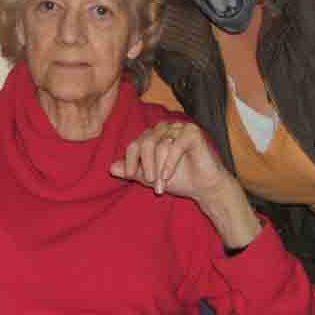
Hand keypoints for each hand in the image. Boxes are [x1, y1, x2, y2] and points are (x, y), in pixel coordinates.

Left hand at [111, 121, 229, 199]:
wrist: (203, 187)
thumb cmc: (177, 179)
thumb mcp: (149, 177)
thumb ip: (132, 171)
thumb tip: (110, 168)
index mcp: (151, 136)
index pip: (133, 144)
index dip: (129, 160)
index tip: (128, 175)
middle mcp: (164, 128)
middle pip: (145, 142)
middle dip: (145, 166)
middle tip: (149, 183)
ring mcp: (178, 128)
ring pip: (160, 145)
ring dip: (159, 169)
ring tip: (161, 186)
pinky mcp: (192, 132)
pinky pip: (175, 145)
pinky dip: (169, 163)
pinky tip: (168, 176)